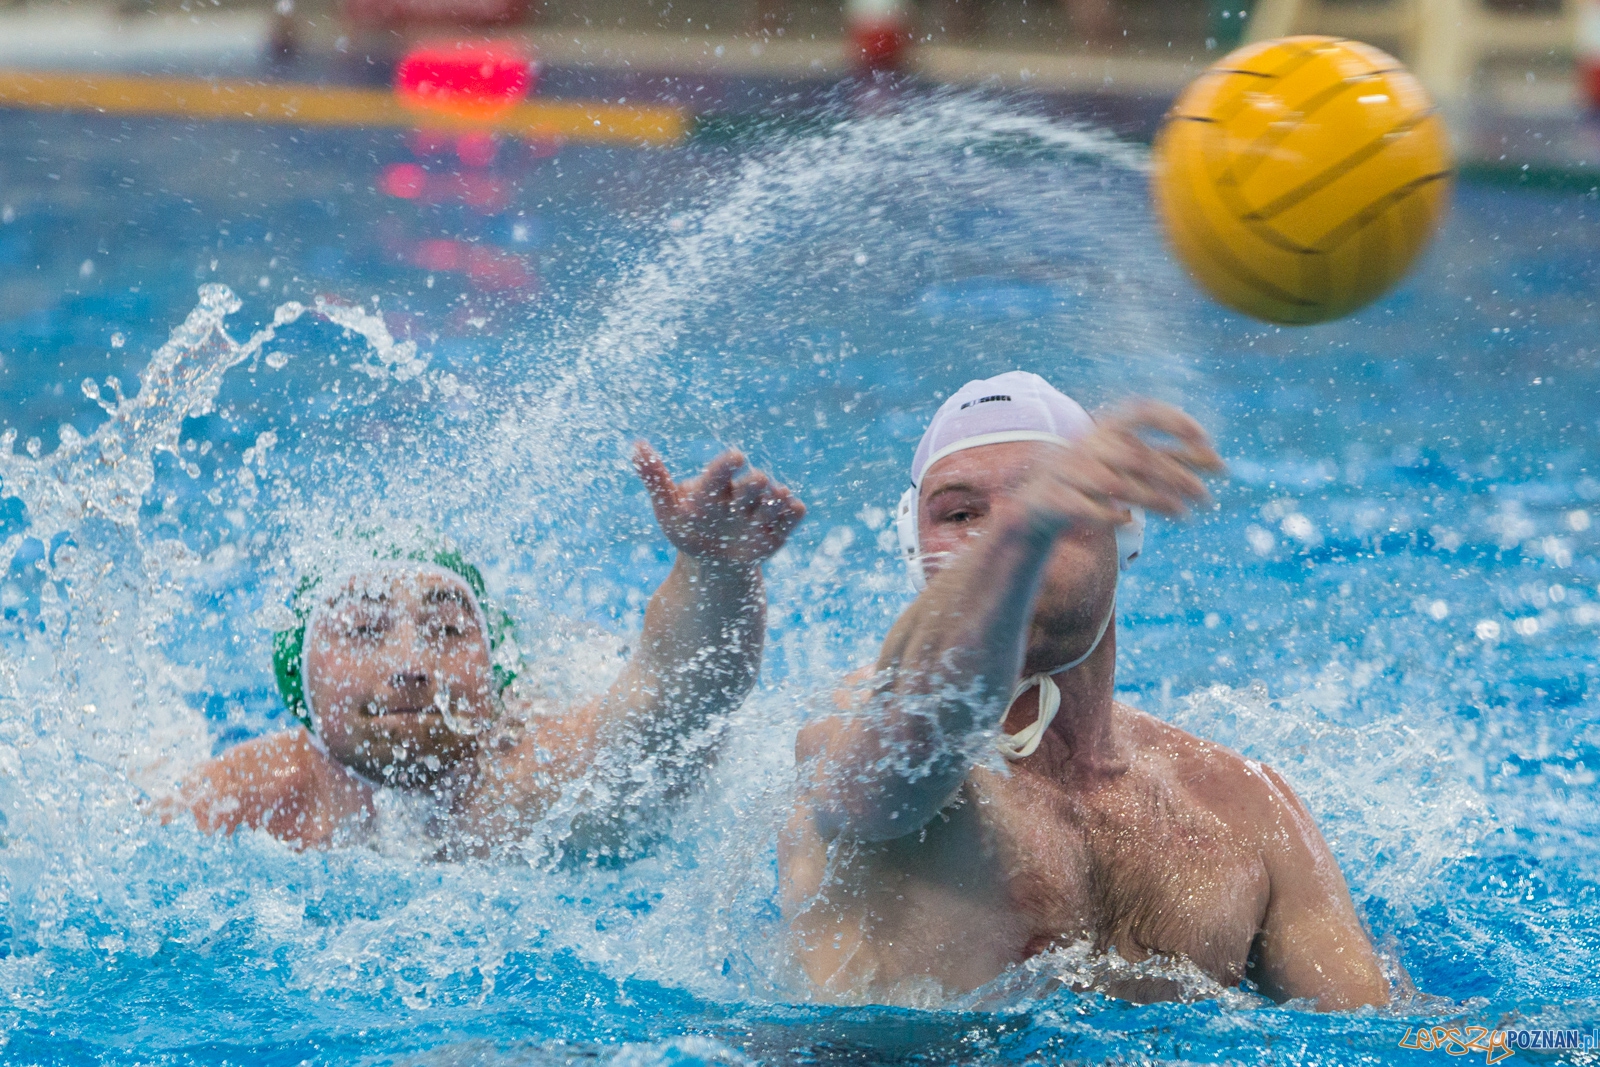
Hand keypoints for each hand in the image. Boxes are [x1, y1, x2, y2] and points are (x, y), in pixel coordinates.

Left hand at [633, 442, 806, 565]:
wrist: (714, 565)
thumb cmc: (689, 530)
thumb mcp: (668, 509)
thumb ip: (654, 477)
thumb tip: (636, 444)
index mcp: (715, 485)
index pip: (722, 470)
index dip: (729, 463)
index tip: (735, 458)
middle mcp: (742, 493)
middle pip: (753, 483)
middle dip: (754, 483)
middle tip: (755, 482)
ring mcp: (762, 511)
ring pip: (776, 498)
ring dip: (776, 499)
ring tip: (777, 497)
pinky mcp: (780, 528)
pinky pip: (794, 514)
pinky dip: (795, 511)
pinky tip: (793, 508)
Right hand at [1020, 399, 1225, 532]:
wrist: (1036, 507)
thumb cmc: (1095, 484)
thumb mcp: (1131, 469)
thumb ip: (1171, 461)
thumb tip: (1221, 465)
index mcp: (1106, 428)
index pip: (1143, 410)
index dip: (1173, 420)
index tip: (1206, 439)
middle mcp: (1087, 444)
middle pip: (1138, 456)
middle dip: (1177, 477)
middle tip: (1208, 499)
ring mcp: (1066, 470)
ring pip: (1116, 485)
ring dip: (1153, 500)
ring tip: (1184, 516)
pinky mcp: (1052, 498)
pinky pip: (1084, 507)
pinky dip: (1105, 515)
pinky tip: (1127, 522)